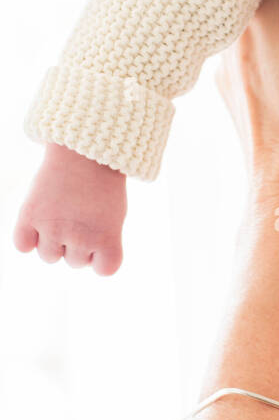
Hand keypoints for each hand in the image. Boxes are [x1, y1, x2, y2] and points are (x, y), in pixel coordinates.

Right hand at [12, 143, 126, 275]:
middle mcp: (80, 238)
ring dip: (53, 241)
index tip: (102, 236)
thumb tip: (79, 260)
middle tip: (80, 216)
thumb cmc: (102, 184)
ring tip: (61, 215)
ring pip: (48, 256)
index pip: (105, 270)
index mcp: (107, 238)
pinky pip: (22, 245)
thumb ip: (102, 242)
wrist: (84, 150)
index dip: (102, 255)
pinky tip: (38, 220)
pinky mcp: (29, 216)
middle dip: (77, 244)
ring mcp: (53, 228)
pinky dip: (27, 238)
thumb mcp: (115, 215)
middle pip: (74, 262)